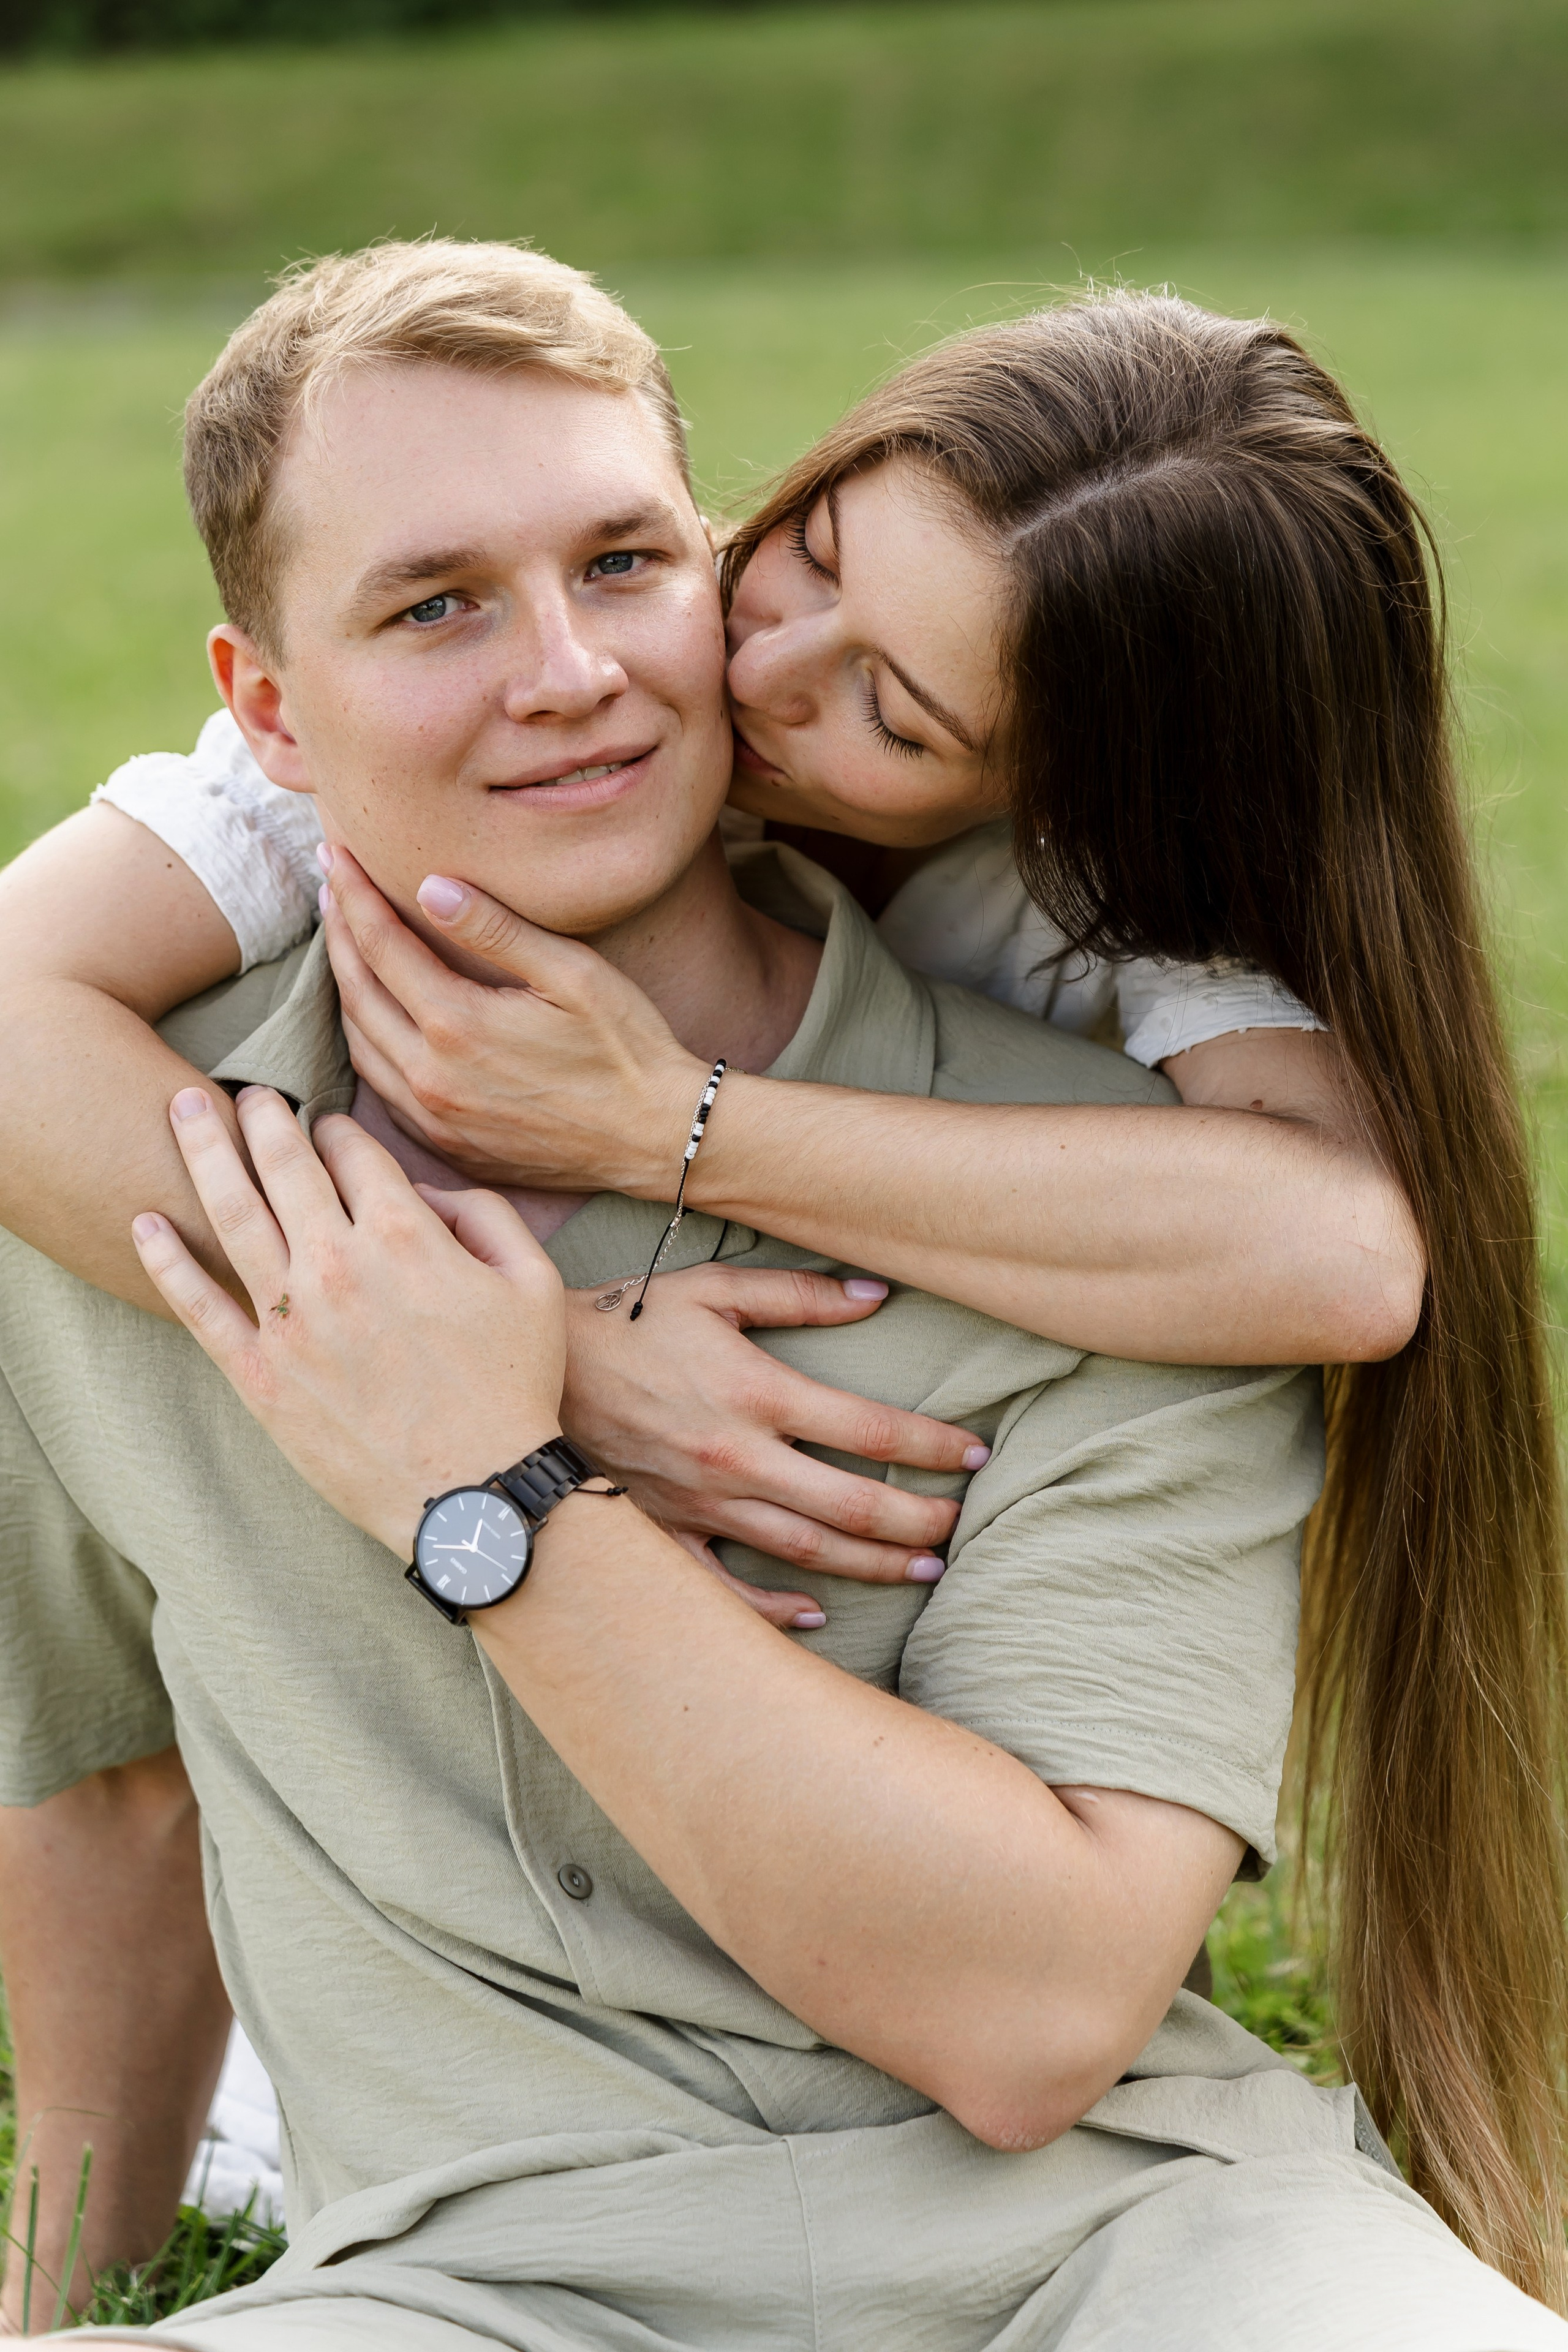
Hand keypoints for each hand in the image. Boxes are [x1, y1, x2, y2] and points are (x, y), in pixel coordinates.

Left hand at [130, 1086, 565, 1556]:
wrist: (473, 1493)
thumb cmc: (514, 1389)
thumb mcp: (534, 1284)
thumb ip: (488, 1216)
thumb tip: (428, 1192)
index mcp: (406, 1234)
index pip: (355, 1150)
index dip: (339, 1128)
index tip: (326, 1124)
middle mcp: (338, 1263)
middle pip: (285, 1164)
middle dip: (261, 1116)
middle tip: (244, 1091)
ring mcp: (290, 1318)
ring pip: (232, 1213)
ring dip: (204, 1153)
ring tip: (182, 1111)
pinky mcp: (260, 1373)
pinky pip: (199, 1305)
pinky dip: (166, 1261)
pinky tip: (145, 1222)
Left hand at [319, 845, 702, 1196]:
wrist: (659, 1139)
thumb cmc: (628, 1049)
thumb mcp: (573, 974)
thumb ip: (497, 930)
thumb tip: (431, 887)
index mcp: (458, 1025)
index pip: (380, 945)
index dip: (353, 895)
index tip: (335, 856)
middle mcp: (433, 1077)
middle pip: (356, 994)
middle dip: (337, 934)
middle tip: (330, 888)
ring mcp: (436, 1119)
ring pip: (359, 1046)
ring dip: (346, 992)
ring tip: (346, 947)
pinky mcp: (449, 1147)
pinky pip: (382, 1091)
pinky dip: (367, 1047)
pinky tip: (376, 1022)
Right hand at [561, 1265, 990, 1629]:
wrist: (533, 1374)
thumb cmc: (630, 1321)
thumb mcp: (713, 1289)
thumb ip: (799, 1294)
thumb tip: (876, 1294)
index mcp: (756, 1393)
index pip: (868, 1431)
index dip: (932, 1447)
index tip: (977, 1455)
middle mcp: (737, 1459)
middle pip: (850, 1507)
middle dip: (917, 1521)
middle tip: (959, 1525)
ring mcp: (701, 1506)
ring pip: (806, 1552)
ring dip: (873, 1566)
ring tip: (925, 1569)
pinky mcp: (666, 1534)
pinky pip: (728, 1591)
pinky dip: (776, 1610)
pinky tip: (819, 1615)